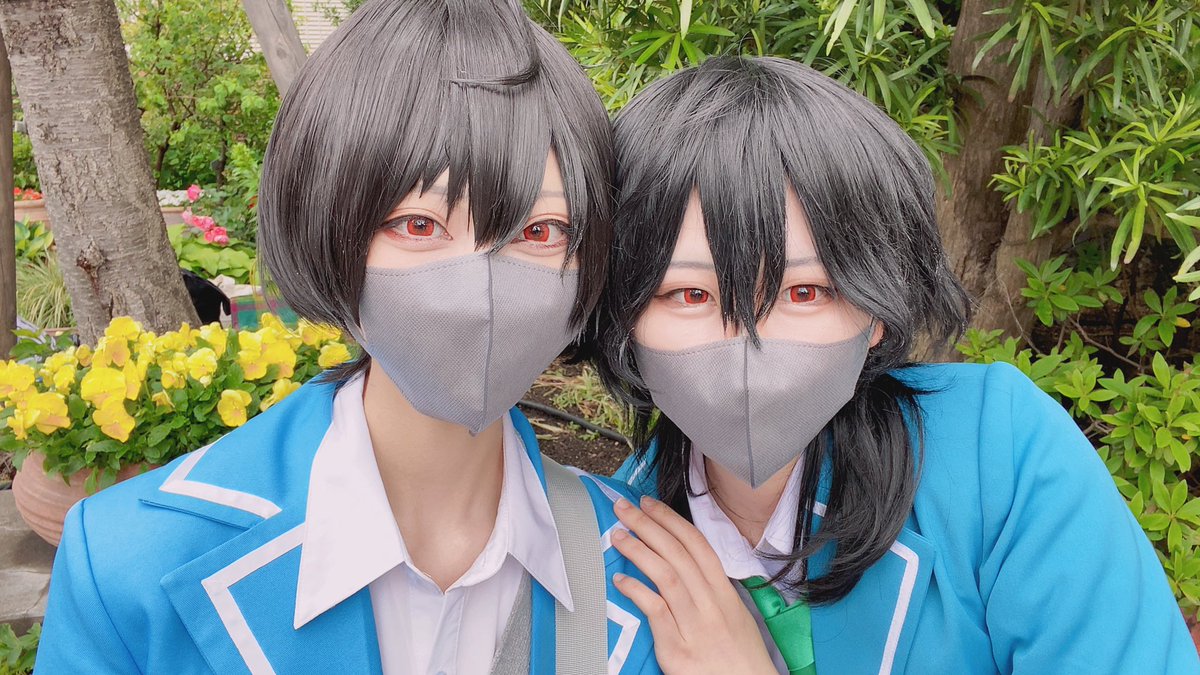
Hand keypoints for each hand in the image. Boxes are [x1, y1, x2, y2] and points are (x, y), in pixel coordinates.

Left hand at [611, 496, 777, 674]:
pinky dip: (637, 592)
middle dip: (649, 525)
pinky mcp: (678, 651)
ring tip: (619, 536)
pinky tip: (620, 581)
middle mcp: (712, 606)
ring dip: (639, 551)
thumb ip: (711, 593)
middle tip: (625, 508)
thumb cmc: (740, 661)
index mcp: (725, 595)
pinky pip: (656, 613)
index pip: (697, 546)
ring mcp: (695, 627)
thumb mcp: (734, 618)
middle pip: (678, 554)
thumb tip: (686, 568)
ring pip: (666, 576)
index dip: (671, 521)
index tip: (650, 504)